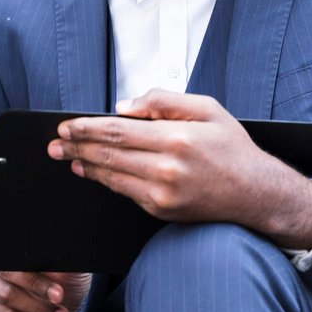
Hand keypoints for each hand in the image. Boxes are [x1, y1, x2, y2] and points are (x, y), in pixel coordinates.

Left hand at [48, 90, 311, 248]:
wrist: (256, 194)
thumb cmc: (232, 149)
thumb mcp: (207, 109)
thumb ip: (164, 101)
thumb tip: (124, 106)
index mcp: (177, 138)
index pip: (118, 131)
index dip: (86, 128)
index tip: (66, 125)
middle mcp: (167, 168)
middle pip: (108, 154)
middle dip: (76, 147)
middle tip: (55, 142)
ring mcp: (163, 193)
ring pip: (111, 175)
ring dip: (84, 165)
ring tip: (66, 155)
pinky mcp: (161, 209)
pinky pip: (124, 191)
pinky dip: (104, 179)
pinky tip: (92, 170)